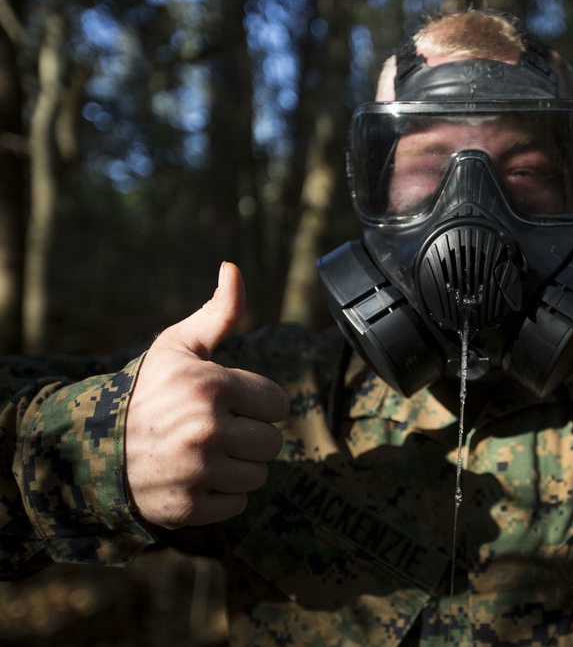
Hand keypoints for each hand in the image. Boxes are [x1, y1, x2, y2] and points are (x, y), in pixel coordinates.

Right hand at [125, 262, 288, 528]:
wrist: (89, 447)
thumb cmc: (145, 392)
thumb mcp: (179, 347)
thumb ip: (219, 312)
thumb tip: (233, 268)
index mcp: (211, 386)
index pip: (279, 404)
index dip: (257, 404)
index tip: (229, 403)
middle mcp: (206, 429)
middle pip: (272, 443)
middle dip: (250, 436)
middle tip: (215, 431)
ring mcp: (196, 471)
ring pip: (259, 475)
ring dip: (238, 467)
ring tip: (203, 454)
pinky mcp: (187, 507)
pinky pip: (237, 504)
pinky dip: (221, 495)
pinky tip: (193, 478)